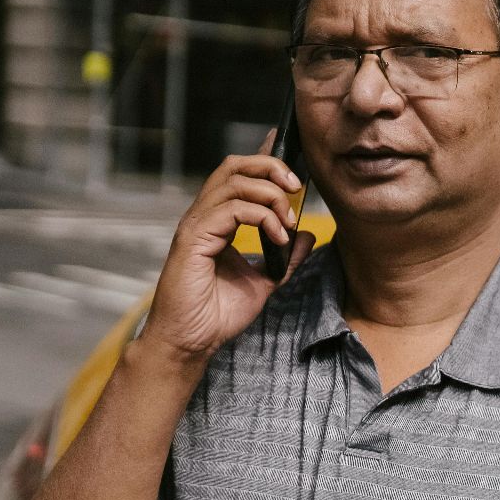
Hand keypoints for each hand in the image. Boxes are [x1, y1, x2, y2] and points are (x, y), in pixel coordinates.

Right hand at [138, 131, 315, 363]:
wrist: (192, 341)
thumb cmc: (217, 314)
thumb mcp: (265, 281)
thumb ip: (286, 257)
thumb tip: (307, 234)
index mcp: (217, 221)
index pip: (238, 176)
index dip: (264, 159)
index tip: (293, 158)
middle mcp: (204, 216)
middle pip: (234, 166)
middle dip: (270, 167)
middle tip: (297, 187)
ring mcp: (196, 225)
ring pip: (233, 181)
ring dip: (270, 195)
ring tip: (288, 221)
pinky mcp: (193, 238)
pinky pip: (231, 209)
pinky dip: (261, 217)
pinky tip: (277, 236)